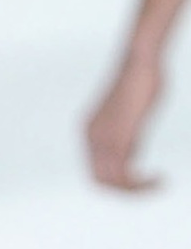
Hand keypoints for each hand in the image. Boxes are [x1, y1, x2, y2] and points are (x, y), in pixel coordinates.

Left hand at [85, 49, 164, 190]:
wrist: (140, 58)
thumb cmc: (143, 78)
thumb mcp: (131, 114)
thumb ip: (127, 137)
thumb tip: (130, 158)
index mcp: (90, 131)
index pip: (95, 169)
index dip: (116, 180)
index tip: (140, 178)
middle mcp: (90, 137)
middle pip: (99, 180)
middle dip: (125, 190)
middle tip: (149, 187)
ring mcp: (101, 138)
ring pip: (111, 181)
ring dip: (135, 190)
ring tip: (157, 184)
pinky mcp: (117, 138)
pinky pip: (123, 174)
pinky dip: (140, 184)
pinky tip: (158, 179)